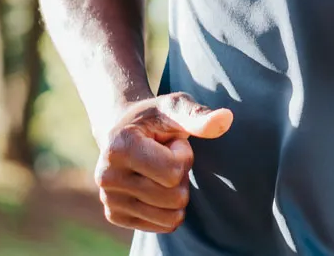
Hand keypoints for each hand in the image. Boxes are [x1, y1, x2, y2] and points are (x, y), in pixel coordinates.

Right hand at [94, 92, 232, 232]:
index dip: (182, 155)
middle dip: (181, 174)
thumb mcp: (174, 107)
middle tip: (166, 155)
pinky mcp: (115, 216)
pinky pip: (164, 226)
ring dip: (176, 191)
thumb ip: (198, 115)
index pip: (173, 172)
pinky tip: (154, 183)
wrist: (123, 129)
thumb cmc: (154, 117)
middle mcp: (106, 177)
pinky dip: (168, 206)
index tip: (169, 141)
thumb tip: (226, 119)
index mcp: (118, 147)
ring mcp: (109, 200)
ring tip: (160, 168)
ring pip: (171, 216)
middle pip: (174, 197)